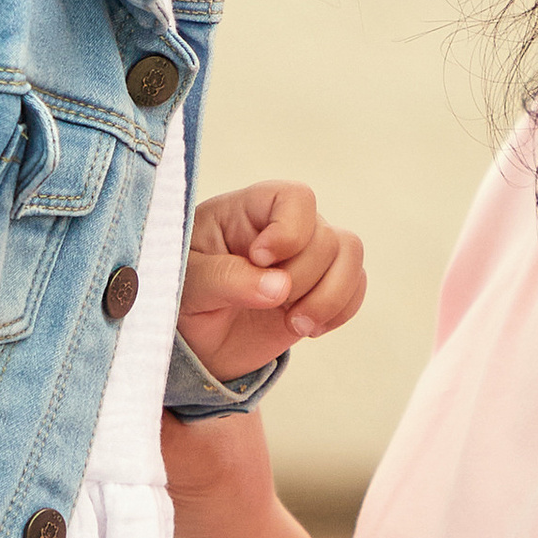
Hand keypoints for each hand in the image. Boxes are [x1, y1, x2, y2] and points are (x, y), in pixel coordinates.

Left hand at [178, 180, 364, 380]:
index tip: (259, 259)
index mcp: (248, 210)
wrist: (195, 340)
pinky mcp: (322, 287)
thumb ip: (227, 279)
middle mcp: (285, 226)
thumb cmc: (182, 296)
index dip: (289, 230)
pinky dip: (338, 311)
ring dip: (328, 297)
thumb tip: (279, 288)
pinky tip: (306, 328)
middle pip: (325, 236)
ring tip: (294, 324)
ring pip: (350, 255)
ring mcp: (308, 256)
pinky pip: (356, 286)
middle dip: (301, 279)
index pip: (295, 197)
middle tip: (269, 305)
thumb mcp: (189, 284)